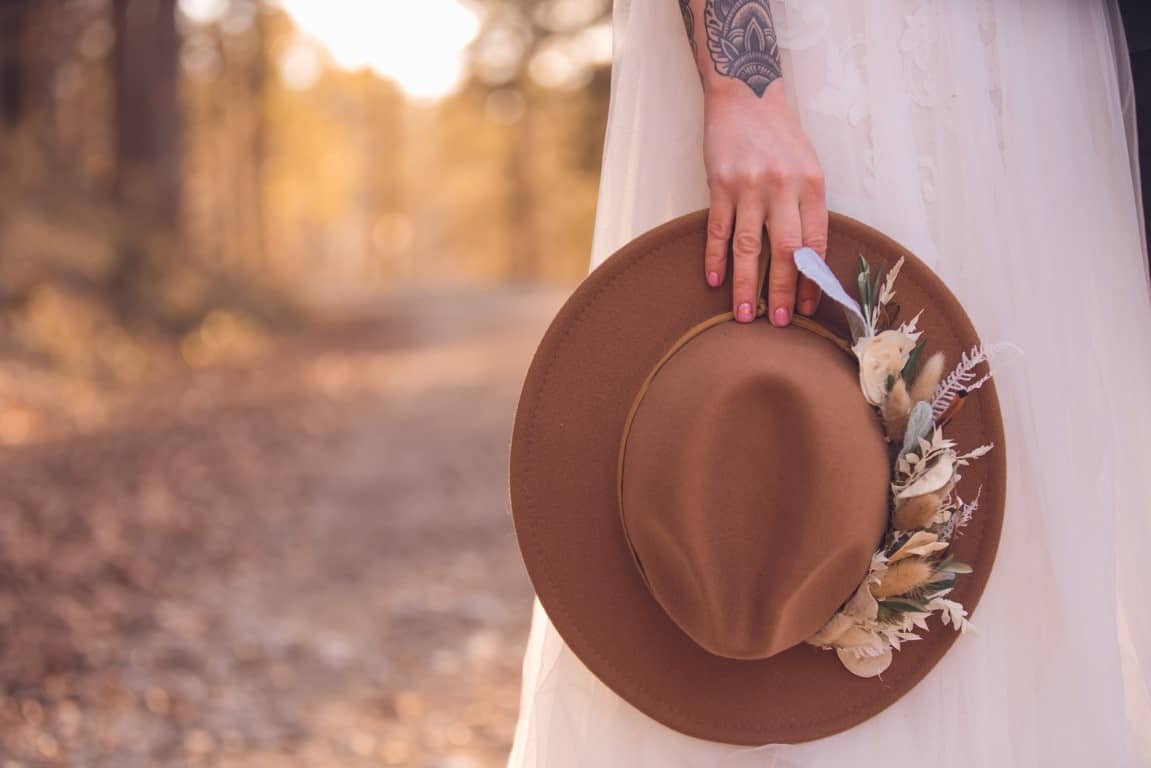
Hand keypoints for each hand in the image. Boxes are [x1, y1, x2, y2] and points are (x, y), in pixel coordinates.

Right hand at [702, 79, 827, 325]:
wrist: (745, 95)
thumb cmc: (779, 135)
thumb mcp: (807, 165)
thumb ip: (807, 206)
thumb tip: (805, 259)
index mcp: (812, 184)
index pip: (815, 242)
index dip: (811, 279)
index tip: (807, 306)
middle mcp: (783, 186)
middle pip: (785, 251)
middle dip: (782, 291)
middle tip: (779, 322)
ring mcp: (749, 185)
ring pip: (748, 246)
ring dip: (746, 284)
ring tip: (746, 314)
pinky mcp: (720, 183)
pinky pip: (718, 228)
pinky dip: (715, 257)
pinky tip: (714, 280)